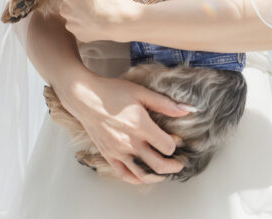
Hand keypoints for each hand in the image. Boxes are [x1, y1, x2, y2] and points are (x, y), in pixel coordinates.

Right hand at [59, 73, 189, 183]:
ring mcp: (118, 151)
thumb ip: (165, 104)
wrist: (84, 97)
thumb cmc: (111, 92)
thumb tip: (187, 109)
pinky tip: (144, 175)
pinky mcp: (108, 155)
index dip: (176, 144)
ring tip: (164, 171)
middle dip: (173, 166)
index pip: (167, 146)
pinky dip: (137, 179)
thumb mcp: (141, 92)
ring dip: (158, 176)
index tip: (177, 140)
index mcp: (140, 126)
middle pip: (159, 165)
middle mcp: (130, 142)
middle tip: (179, 162)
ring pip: (143, 174)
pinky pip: (124, 174)